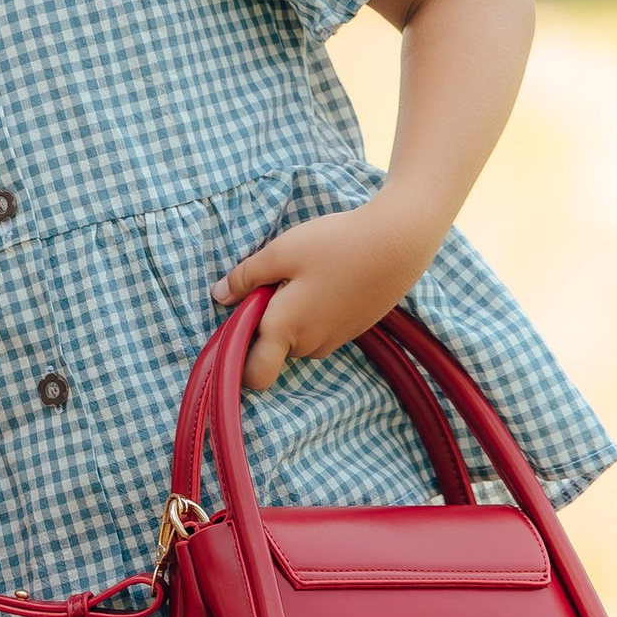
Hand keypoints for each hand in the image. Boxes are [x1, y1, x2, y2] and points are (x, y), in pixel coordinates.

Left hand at [222, 194, 441, 392]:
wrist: (397, 242)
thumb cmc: (335, 245)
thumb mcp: (280, 252)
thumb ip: (245, 278)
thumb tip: (219, 297)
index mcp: (286, 330)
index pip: (255, 375)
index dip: (238, 360)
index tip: (238, 327)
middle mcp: (310, 345)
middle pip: (275, 349)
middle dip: (268, 321)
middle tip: (279, 279)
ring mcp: (335, 340)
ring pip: (299, 338)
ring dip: (293, 314)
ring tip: (308, 274)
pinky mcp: (354, 330)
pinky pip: (321, 328)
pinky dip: (316, 310)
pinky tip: (330, 277)